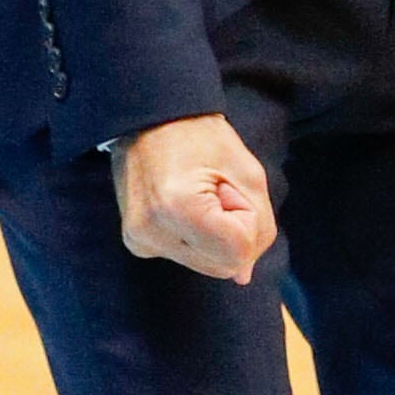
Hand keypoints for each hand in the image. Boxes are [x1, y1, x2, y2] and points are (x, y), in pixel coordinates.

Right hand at [111, 113, 276, 282]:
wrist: (150, 119)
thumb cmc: (202, 137)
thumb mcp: (248, 174)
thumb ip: (259, 228)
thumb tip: (242, 276)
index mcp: (178, 208)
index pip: (239, 252)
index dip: (245, 218)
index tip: (225, 186)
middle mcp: (151, 232)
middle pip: (223, 266)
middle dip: (232, 232)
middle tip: (213, 190)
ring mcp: (139, 240)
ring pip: (207, 265)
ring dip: (215, 236)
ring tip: (196, 196)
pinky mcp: (135, 243)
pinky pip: (187, 257)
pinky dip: (196, 238)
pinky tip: (183, 206)